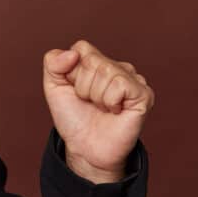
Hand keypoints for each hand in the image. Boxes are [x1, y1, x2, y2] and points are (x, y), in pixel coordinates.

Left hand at [42, 40, 154, 179]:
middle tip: (90, 103)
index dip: (72, 73)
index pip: (81, 48)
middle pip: (92, 60)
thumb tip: (72, 53)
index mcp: (98, 62)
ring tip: (102, 108)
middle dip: (82, 86)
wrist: (85, 148)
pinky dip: (110, 101)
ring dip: (96, 96)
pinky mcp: (144, 94)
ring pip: (106, 71)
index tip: (75, 91)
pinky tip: (115, 111)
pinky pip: (120, 85)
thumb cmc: (74, 119)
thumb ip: (53, 63)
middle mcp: (118, 67)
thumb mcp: (54, 88)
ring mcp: (133, 79)